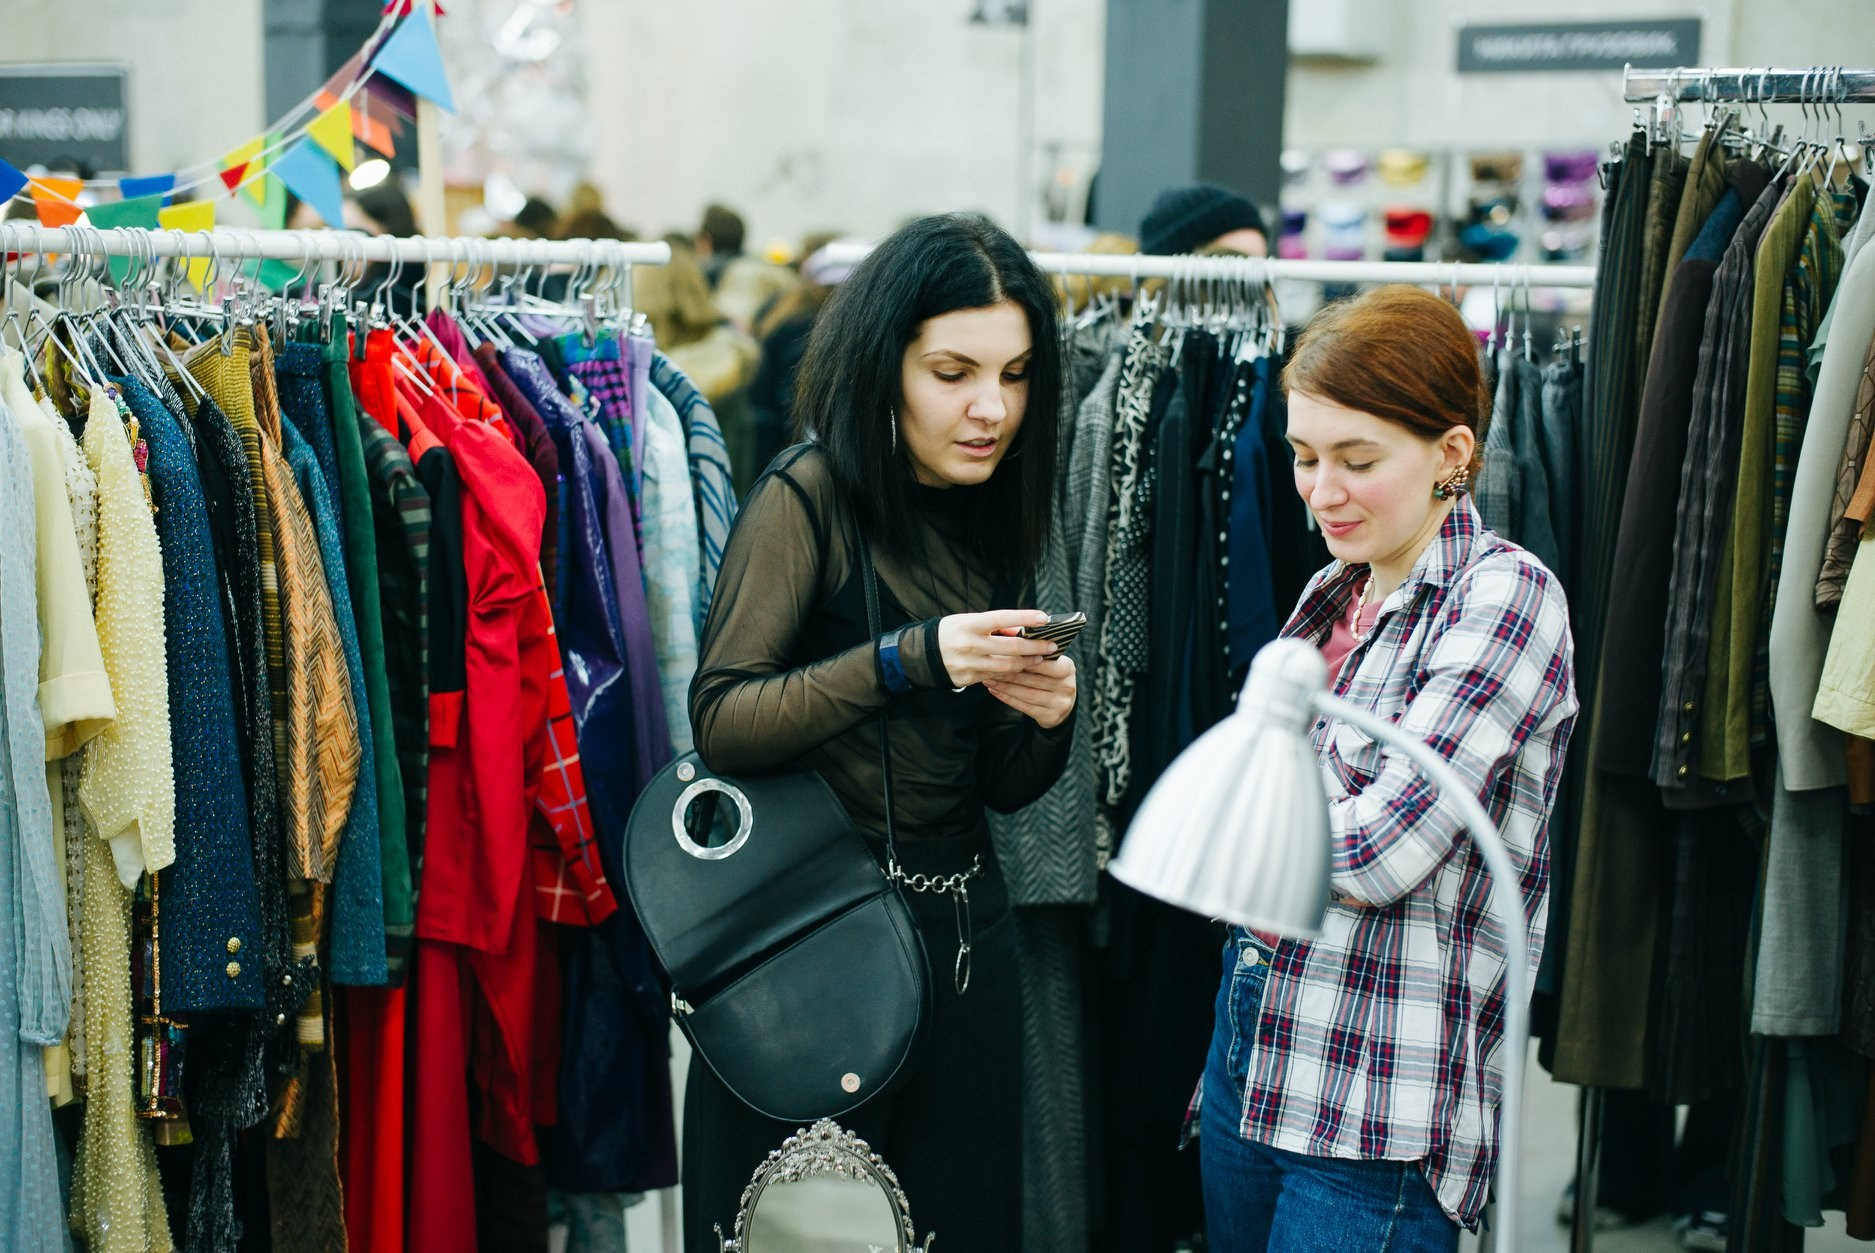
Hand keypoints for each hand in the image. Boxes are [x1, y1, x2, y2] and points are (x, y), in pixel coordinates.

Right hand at [936, 611, 1059, 687]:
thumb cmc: (951, 632)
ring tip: (1039, 659)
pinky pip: (995, 677)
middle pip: (1010, 647)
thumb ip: (994, 626)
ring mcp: (968, 663)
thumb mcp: (968, 621)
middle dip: (1035, 647)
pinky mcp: (968, 679)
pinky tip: (1020, 669)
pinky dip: (1010, 673)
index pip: (1002, 618)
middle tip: (1051, 646)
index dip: (1024, 618)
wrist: (922, 655)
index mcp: (969, 624)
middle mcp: (969, 644)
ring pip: (1007, 666)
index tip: (1044, 618)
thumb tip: (1021, 630)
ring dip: (1027, 663)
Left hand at [983, 655, 1077, 729]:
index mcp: (1067, 667)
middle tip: (990, 666)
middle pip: (1033, 679)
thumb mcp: (1048, 661)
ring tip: (988, 678)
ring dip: (1005, 686)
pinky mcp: (1051, 717)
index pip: (1044, 662)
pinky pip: (1025, 707)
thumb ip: (1031, 648)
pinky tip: (994, 690)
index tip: (1002, 652)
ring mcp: (1060, 703)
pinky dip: (1007, 698)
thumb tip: (1007, 630)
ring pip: (1027, 694)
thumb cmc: (1048, 675)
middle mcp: (1067, 686)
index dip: (1023, 658)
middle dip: (1009, 672)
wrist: (1060, 704)